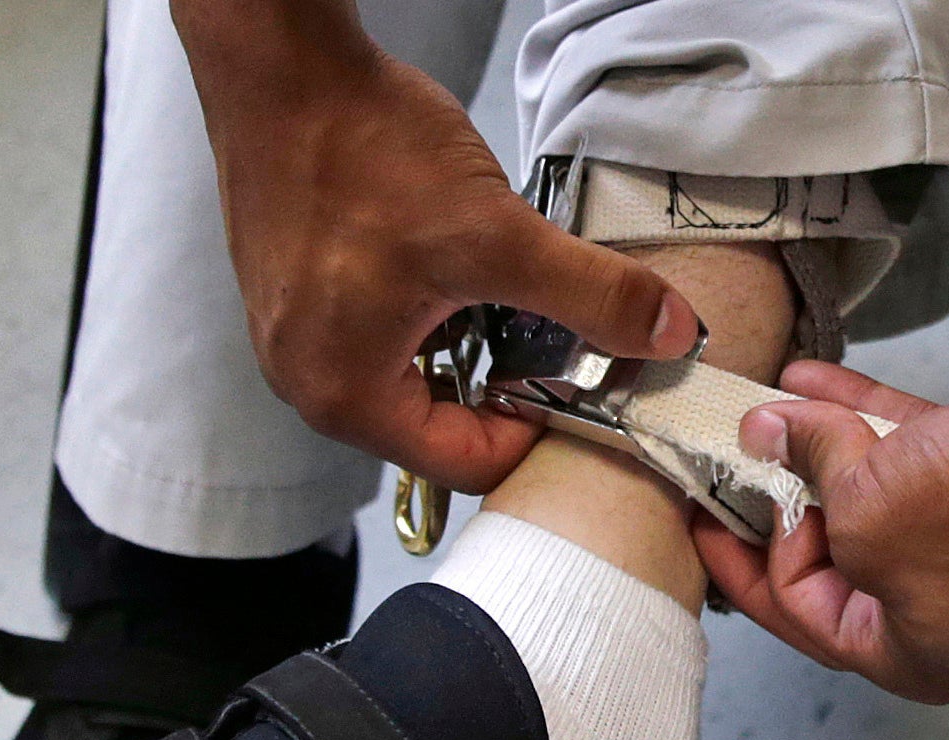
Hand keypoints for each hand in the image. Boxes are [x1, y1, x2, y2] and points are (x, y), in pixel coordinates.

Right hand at [193, 41, 699, 492]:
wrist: (281, 66)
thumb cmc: (360, 150)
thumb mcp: (497, 233)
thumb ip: (590, 294)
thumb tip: (667, 333)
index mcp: (345, 396)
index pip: (468, 464)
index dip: (537, 430)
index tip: (581, 383)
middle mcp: (309, 384)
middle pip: (439, 427)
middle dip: (505, 386)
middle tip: (555, 335)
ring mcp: (296, 341)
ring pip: (415, 378)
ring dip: (470, 345)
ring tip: (501, 288)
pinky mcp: (299, 297)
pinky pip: (383, 335)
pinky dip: (431, 313)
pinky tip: (455, 262)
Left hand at [693, 360, 948, 703]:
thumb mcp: (865, 502)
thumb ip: (804, 468)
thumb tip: (764, 432)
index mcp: (906, 655)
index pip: (798, 613)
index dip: (745, 555)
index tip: (704, 507)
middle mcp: (940, 613)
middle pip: (833, 554)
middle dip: (781, 494)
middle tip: (727, 454)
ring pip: (871, 495)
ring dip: (816, 446)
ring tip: (762, 402)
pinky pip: (912, 457)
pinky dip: (865, 420)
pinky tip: (814, 378)